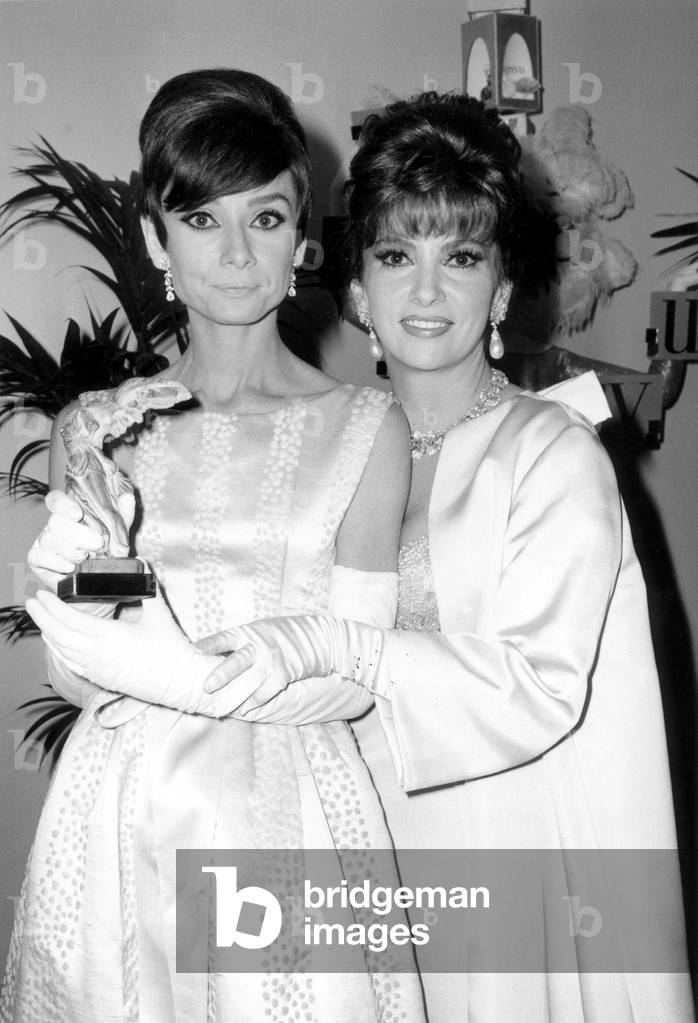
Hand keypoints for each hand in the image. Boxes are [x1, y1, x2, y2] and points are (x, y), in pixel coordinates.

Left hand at [26, 585, 220, 713]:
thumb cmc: (170, 648)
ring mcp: (95, 668)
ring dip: (48, 633)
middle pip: (57, 634)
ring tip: (41, 619)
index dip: (51, 606)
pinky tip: (56, 643)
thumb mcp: (159, 612)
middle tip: (31, 602)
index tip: (42, 593)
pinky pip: (70, 664)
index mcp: (107, 635)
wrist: (179, 681)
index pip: (68, 619)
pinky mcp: (99, 678)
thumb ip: (147, 584)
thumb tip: (142, 560)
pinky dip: (58, 651)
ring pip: (61, 650)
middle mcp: (95, 654)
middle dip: (41, 617)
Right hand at [27, 489, 134, 616]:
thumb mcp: (118, 538)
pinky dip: (55, 562)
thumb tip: (128, 497)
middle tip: (97, 544)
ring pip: (48, 539)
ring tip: (84, 558)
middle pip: (55, 521)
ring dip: (68, 549)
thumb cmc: (105, 559)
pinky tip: (69, 567)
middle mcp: (54, 526)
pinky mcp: (36, 560)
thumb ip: (123, 517)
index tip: (77, 513)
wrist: (96, 590)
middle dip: (77, 533)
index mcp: (70, 515)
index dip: (63, 503)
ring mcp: (43, 542)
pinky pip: (38, 556)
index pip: (57, 500)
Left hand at [198, 615, 387, 714]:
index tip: (191, 653)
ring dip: (234, 697)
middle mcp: (258, 645)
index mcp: (248, 632)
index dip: (207, 646)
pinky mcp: (284, 674)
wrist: (319, 638)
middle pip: (235, 662)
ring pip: (249, 682)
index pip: (223, 638)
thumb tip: (213, 655)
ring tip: (220, 708)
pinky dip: (254, 702)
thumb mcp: (261, 630)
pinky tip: (245, 709)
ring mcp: (272, 660)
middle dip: (219, 676)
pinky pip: (265, 692)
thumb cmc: (284, 635)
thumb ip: (241, 642)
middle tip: (206, 687)